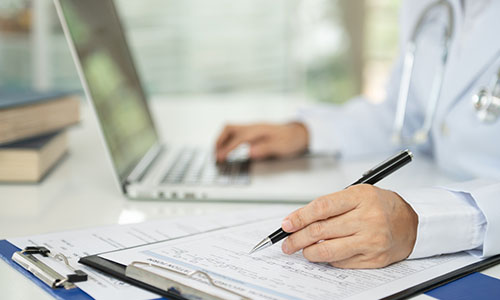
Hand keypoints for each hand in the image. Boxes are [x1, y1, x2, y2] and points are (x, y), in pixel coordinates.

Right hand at [215, 122, 308, 161]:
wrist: (299, 132)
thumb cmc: (291, 140)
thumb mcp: (282, 147)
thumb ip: (265, 149)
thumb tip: (250, 152)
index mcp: (259, 130)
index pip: (238, 138)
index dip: (228, 148)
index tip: (220, 158)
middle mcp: (253, 127)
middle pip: (229, 128)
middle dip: (219, 141)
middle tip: (215, 156)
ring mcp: (252, 128)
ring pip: (230, 130)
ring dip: (221, 140)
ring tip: (218, 154)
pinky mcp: (252, 131)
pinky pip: (235, 133)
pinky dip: (227, 141)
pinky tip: (227, 149)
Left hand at [281, 184, 417, 268]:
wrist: (410, 224)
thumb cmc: (380, 206)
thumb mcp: (357, 194)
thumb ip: (330, 205)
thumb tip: (299, 220)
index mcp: (361, 197)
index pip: (322, 207)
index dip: (300, 217)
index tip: (286, 224)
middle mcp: (367, 219)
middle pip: (321, 230)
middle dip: (297, 238)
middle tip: (287, 243)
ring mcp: (371, 240)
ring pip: (329, 250)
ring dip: (309, 252)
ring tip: (302, 250)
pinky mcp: (373, 258)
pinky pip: (341, 262)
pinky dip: (327, 259)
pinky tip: (324, 254)